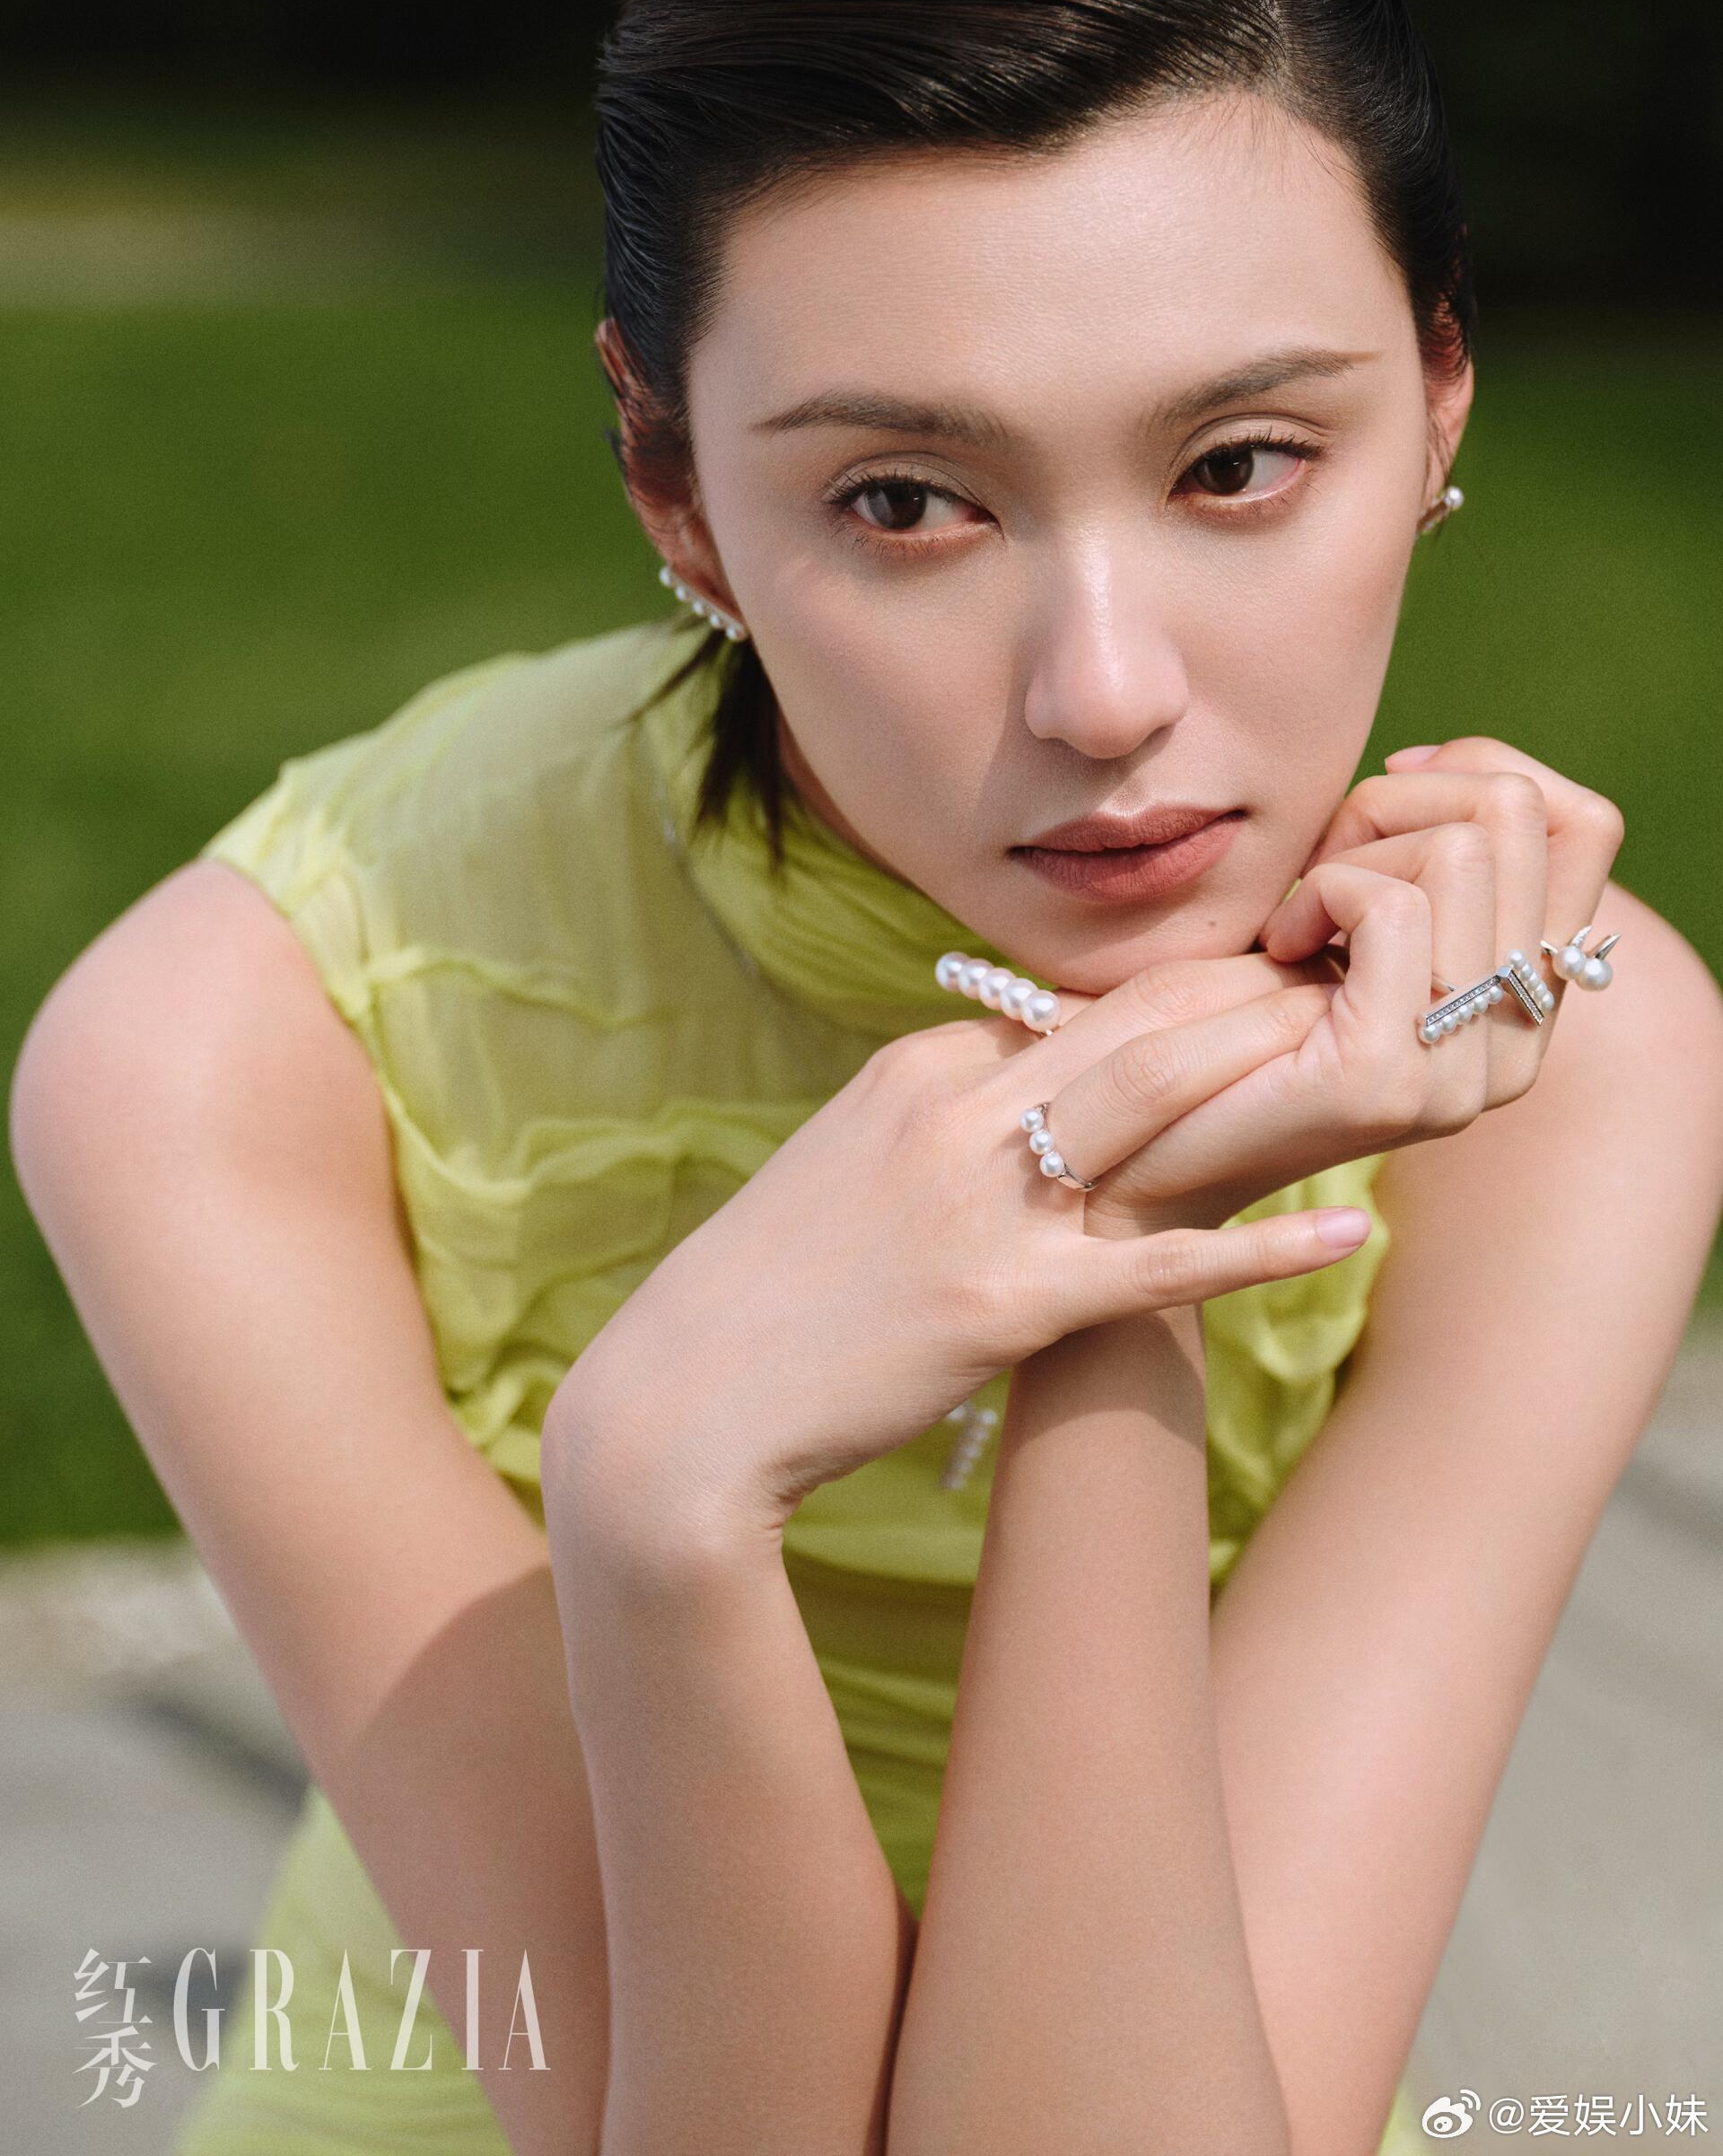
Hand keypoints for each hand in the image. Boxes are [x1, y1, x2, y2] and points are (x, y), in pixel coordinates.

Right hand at [544, 976, 1369, 1542]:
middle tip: (1348, 970)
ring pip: (1153, 1104)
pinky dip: (1261, 1249)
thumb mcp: (847, 1167)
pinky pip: (1156, 1263)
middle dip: (1247, 992)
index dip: (1180, 989)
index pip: (1071, 1006)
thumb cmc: (769, 1294)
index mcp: (915, 1069)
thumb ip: (938, 1117)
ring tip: (1368, 1043)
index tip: (1262, 976)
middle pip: (1131, 1025)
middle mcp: (950, 1109)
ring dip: (1267, 1068)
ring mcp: (977, 1202)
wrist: (682, 1405)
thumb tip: (1027, 1092)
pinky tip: (1348, 1235)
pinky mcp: (1001, 1302)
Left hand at [993, 735, 1624, 1243]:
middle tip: (1320, 871)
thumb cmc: (1230, 1024)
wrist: (1145, 1155)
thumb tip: (1448, 767)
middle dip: (1397, 805)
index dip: (1479, 771)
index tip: (1378, 807)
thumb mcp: (1350, 928)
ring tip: (1298, 921)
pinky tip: (1278, 947)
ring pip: (1460, 849)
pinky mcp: (1387, 1075)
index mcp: (1526, 1002)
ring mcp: (1461, 1068)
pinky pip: (1388, 904)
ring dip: (1352, 852)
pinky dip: (1320, 894)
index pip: (1584, 824)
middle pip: (1515, 814)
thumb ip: (1425, 866)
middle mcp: (1518, 1042)